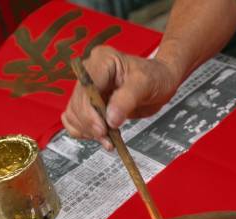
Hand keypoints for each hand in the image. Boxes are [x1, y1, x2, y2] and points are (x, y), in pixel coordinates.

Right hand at [61, 46, 180, 149]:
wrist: (161, 81)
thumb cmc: (156, 76)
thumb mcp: (145, 84)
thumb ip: (126, 100)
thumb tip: (110, 119)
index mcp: (102, 60)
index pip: (85, 89)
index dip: (90, 112)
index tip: (102, 130)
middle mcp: (90, 73)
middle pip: (77, 103)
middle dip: (91, 124)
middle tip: (108, 139)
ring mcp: (88, 89)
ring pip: (74, 114)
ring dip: (88, 131)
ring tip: (109, 139)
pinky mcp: (90, 103)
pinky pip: (76, 120)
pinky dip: (86, 131)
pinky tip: (102, 136)